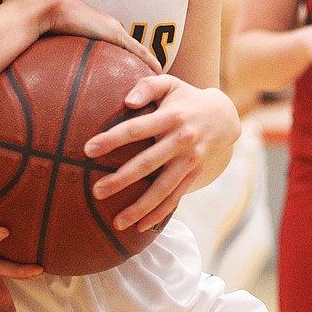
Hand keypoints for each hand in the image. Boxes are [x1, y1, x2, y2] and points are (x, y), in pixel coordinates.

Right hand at [22, 0, 160, 73]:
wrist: (49, 9)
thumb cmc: (49, 24)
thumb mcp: (60, 45)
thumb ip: (64, 57)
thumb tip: (55, 75)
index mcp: (100, 31)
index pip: (122, 47)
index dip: (133, 60)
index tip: (140, 73)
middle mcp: (111, 29)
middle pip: (134, 49)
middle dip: (145, 63)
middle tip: (156, 80)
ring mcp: (114, 30)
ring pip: (138, 50)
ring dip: (149, 64)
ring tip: (161, 79)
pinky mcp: (114, 33)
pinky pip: (136, 50)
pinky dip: (147, 60)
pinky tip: (158, 71)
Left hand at [83, 75, 238, 231]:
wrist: (223, 116)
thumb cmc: (185, 98)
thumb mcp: (169, 84)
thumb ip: (147, 87)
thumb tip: (127, 102)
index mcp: (171, 116)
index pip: (137, 129)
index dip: (112, 139)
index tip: (88, 149)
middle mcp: (182, 140)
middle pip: (148, 163)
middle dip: (122, 179)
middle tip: (96, 191)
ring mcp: (190, 161)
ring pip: (163, 188)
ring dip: (140, 206)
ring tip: (117, 222)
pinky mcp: (194, 175)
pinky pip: (175, 197)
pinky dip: (159, 214)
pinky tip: (140, 227)